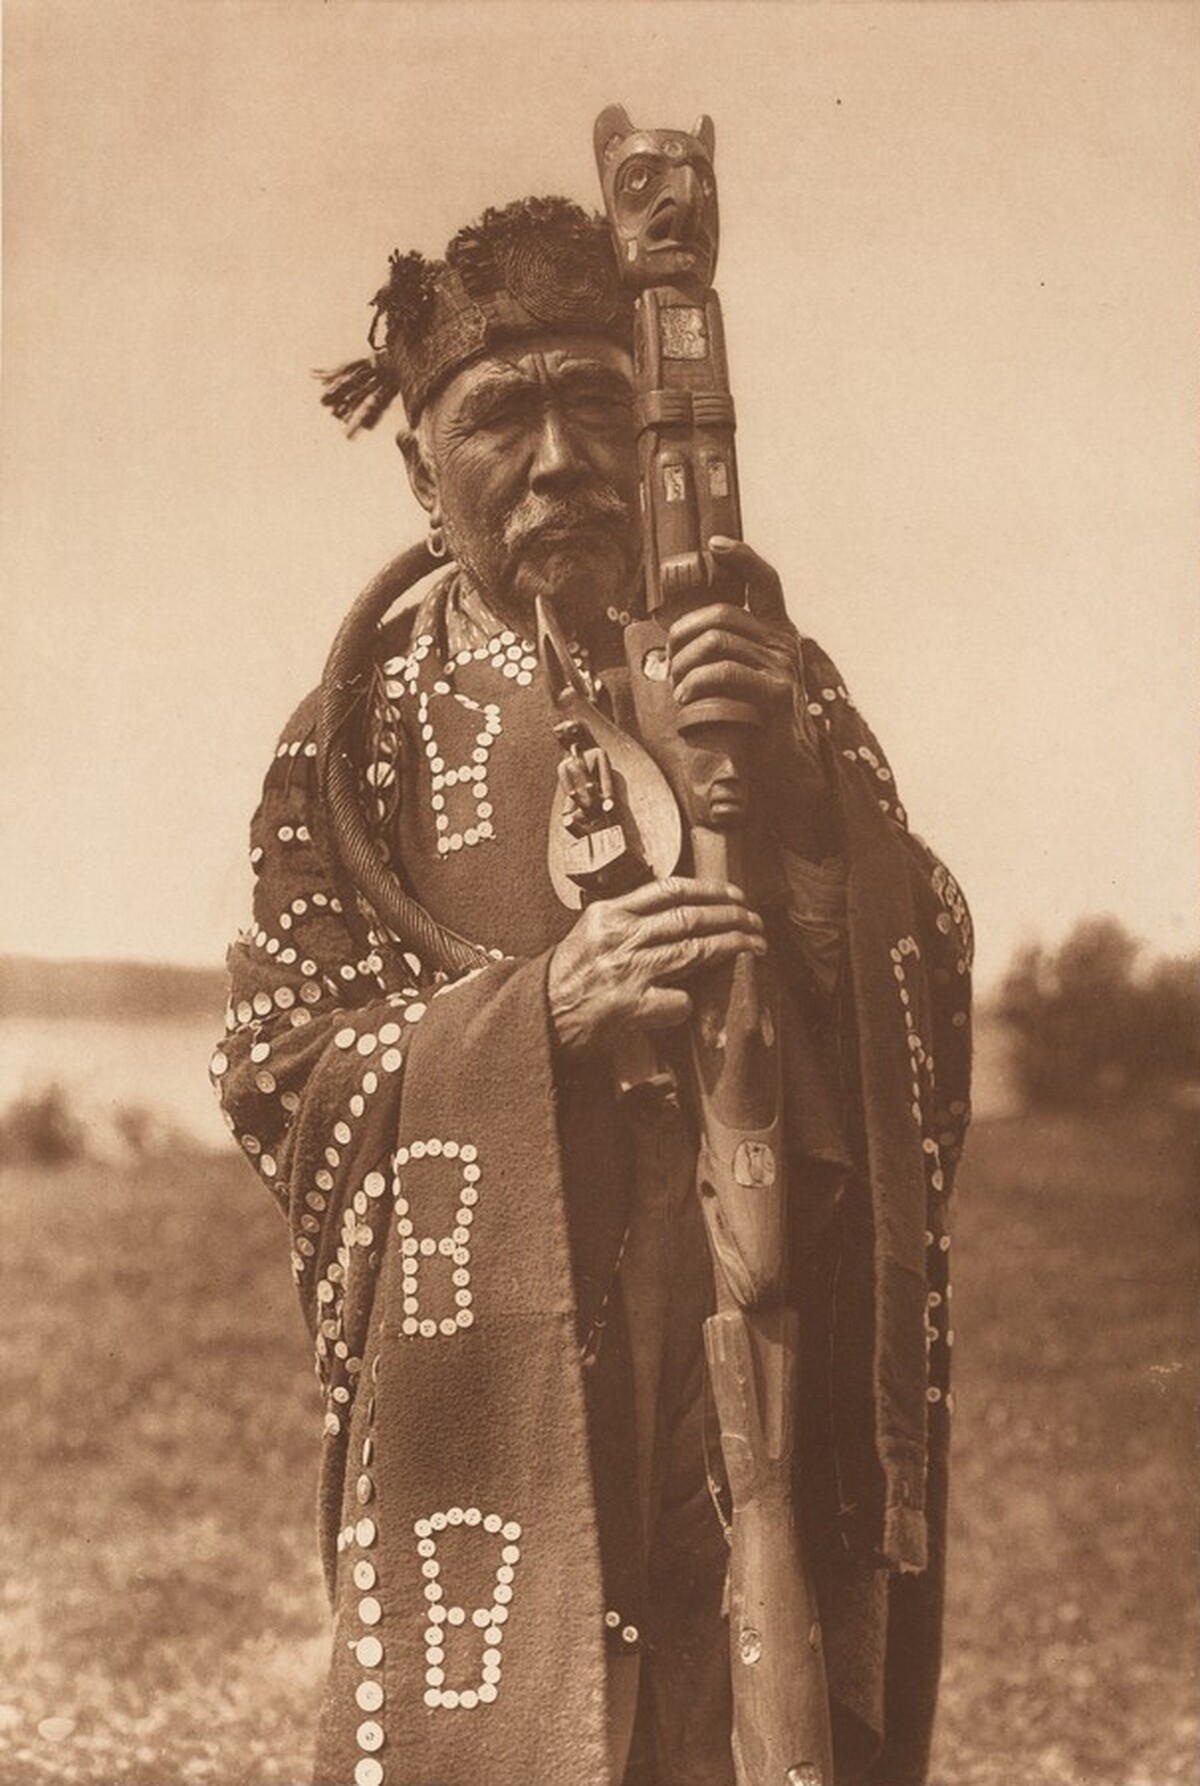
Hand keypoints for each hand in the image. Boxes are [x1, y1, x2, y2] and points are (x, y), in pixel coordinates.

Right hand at [547, 876, 764, 1056]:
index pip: (667, 889)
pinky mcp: (630, 1006)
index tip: (733, 892)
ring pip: (694, 950)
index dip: (708, 889)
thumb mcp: (588, 935)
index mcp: (608, 914)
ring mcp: (626, 971)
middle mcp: (618, 937)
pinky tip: (695, 1005)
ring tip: (755, 946)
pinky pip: (679, 1000)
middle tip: (755, 920)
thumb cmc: (564, 981)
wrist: (536, 1019)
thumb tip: (674, 912)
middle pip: (689, 917)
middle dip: (731, 916)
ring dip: (732, 948)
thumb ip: (626, 921)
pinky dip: (691, 1002)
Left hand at [665, 536, 799, 728]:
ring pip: (716, 642)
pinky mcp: (776, 693)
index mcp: (777, 633)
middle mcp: (783, 643)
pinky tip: (686, 700)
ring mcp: (782, 667)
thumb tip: (678, 637)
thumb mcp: (740, 678)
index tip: (715, 543)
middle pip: (720, 615)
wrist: (782, 768)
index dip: (741, 556)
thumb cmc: (752, 723)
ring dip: (683, 665)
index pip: (765, 581)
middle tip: (670, 665)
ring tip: (677, 689)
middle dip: (682, 636)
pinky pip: (723, 672)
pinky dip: (695, 684)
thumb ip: (723, 651)